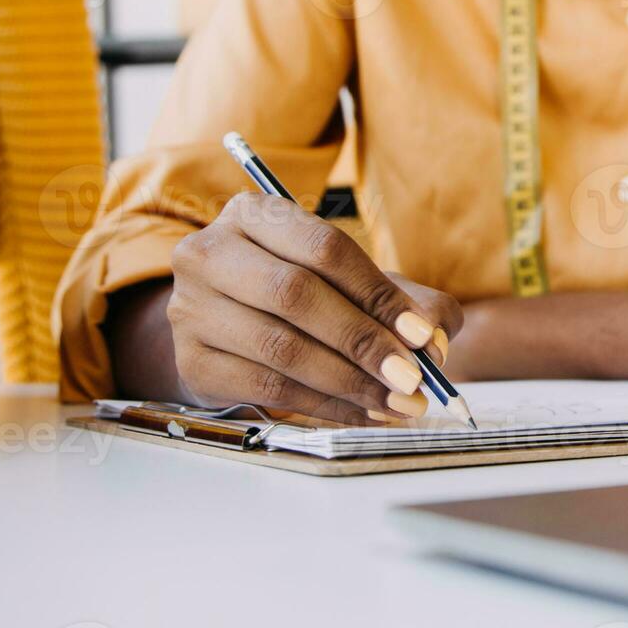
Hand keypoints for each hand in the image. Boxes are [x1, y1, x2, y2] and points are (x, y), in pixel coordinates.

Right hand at [164, 193, 462, 424]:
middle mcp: (209, 253)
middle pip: (295, 294)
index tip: (421, 334)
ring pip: (280, 348)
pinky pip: (267, 389)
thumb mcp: (354, 282)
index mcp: (253, 213)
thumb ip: (404, 299)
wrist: (232, 329)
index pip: (322, 247)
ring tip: (397, 403)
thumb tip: (436, 336)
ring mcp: (191, 309)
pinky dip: (325, 406)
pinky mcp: (192, 362)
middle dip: (363, 341)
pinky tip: (362, 413)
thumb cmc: (304, 295)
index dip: (376, 292)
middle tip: (412, 378)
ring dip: (349, 382)